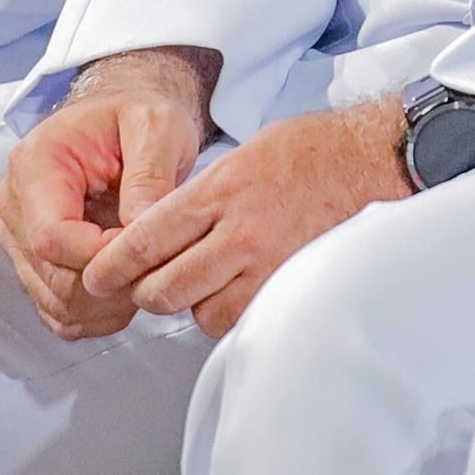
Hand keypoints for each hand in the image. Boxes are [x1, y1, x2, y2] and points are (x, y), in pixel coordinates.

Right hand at [0, 47, 219, 340]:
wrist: (123, 117)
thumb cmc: (134, 116)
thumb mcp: (156, 125)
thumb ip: (150, 173)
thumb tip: (140, 224)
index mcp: (35, 165)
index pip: (53, 238)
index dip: (104, 257)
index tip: (147, 249)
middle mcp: (17, 206)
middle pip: (53, 278)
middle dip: (113, 283)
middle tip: (159, 263)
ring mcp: (21, 239)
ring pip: (56, 303)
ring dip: (108, 304)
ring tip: (146, 271)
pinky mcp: (35, 264)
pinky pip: (59, 312)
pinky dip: (97, 314)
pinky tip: (127, 287)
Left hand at [78, 95, 407, 338]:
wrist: (377, 160)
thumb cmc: (315, 152)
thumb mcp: (244, 155)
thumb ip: (200, 197)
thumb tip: (161, 229)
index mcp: (220, 191)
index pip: (145, 239)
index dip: (112, 266)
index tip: (97, 276)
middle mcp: (239, 233)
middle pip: (163, 288)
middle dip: (148, 293)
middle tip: (149, 286)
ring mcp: (268, 266)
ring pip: (201, 313)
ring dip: (194, 306)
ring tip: (205, 286)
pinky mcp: (294, 289)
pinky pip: (243, 322)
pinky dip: (231, 317)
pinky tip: (238, 295)